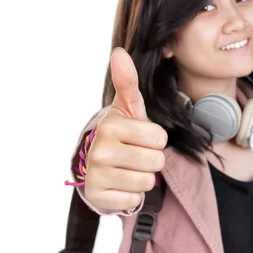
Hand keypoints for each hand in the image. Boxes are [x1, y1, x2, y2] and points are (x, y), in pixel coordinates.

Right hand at [84, 48, 167, 210]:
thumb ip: (127, 82)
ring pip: (147, 181)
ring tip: (126, 169)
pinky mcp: (97, 197)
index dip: (154, 139)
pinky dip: (130, 195)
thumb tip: (119, 52)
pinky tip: (118, 184)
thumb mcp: (125, 108)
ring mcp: (96, 175)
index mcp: (111, 125)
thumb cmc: (118, 133)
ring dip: (141, 177)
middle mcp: (100, 150)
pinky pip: (134, 200)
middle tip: (133, 155)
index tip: (138, 138)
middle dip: (150, 160)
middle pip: (156, 161)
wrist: (93, 163)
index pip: (159, 137)